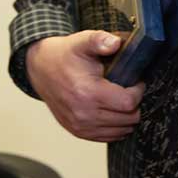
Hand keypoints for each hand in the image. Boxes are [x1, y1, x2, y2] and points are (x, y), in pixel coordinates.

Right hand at [26, 31, 144, 141]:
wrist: (40, 68)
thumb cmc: (63, 55)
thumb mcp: (81, 42)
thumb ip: (99, 40)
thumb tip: (115, 43)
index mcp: (88, 92)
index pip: (129, 103)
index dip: (138, 91)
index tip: (135, 81)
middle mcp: (84, 113)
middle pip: (129, 119)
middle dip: (134, 104)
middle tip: (127, 89)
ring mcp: (80, 125)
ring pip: (122, 130)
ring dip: (126, 116)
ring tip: (118, 99)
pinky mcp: (78, 131)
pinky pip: (108, 137)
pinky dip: (115, 126)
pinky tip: (111, 111)